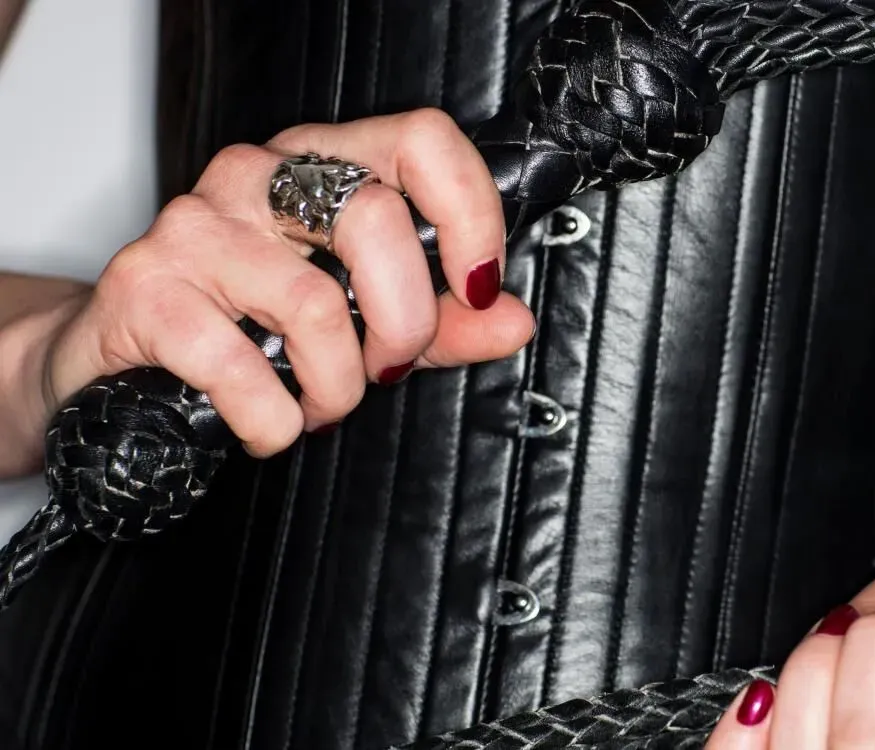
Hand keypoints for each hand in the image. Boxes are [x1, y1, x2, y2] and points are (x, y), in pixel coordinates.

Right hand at [23, 108, 532, 456]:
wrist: (117, 361)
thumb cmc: (246, 329)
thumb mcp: (365, 323)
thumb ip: (443, 322)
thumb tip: (510, 320)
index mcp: (321, 163)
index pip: (421, 141)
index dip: (468, 213)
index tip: (477, 287)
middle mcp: (257, 177)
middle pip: (376, 221)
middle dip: (405, 323)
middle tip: (389, 368)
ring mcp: (196, 225)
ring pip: (314, 304)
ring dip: (337, 386)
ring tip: (320, 404)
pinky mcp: (145, 286)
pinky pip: (239, 366)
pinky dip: (272, 420)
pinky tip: (268, 424)